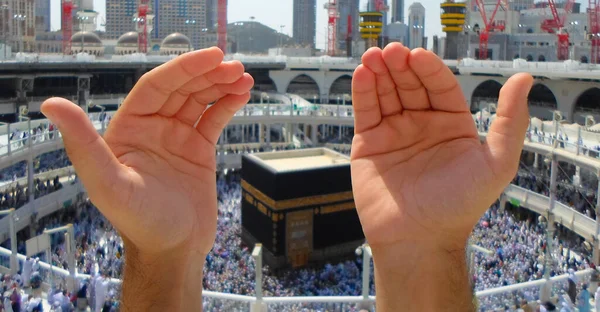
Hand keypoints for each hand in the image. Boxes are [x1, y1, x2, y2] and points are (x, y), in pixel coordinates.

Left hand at [41, 47, 253, 258]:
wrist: (173, 251)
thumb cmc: (140, 223)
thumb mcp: (110, 184)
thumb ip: (84, 145)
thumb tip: (51, 105)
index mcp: (128, 129)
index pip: (156, 86)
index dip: (184, 68)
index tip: (212, 58)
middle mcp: (152, 128)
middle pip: (181, 89)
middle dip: (208, 75)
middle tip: (235, 66)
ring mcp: (176, 138)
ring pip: (199, 101)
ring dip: (221, 86)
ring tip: (245, 78)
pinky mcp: (198, 150)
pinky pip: (213, 120)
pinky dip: (228, 105)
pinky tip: (242, 94)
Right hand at [350, 43, 532, 249]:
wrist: (418, 239)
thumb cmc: (458, 206)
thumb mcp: (496, 163)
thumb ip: (510, 122)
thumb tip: (524, 79)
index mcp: (452, 125)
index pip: (440, 86)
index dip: (429, 69)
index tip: (417, 56)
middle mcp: (422, 125)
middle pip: (410, 85)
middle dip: (400, 66)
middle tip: (392, 52)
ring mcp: (394, 134)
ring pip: (386, 94)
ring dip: (379, 73)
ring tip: (374, 56)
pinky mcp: (369, 144)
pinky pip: (365, 112)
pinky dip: (363, 92)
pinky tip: (362, 74)